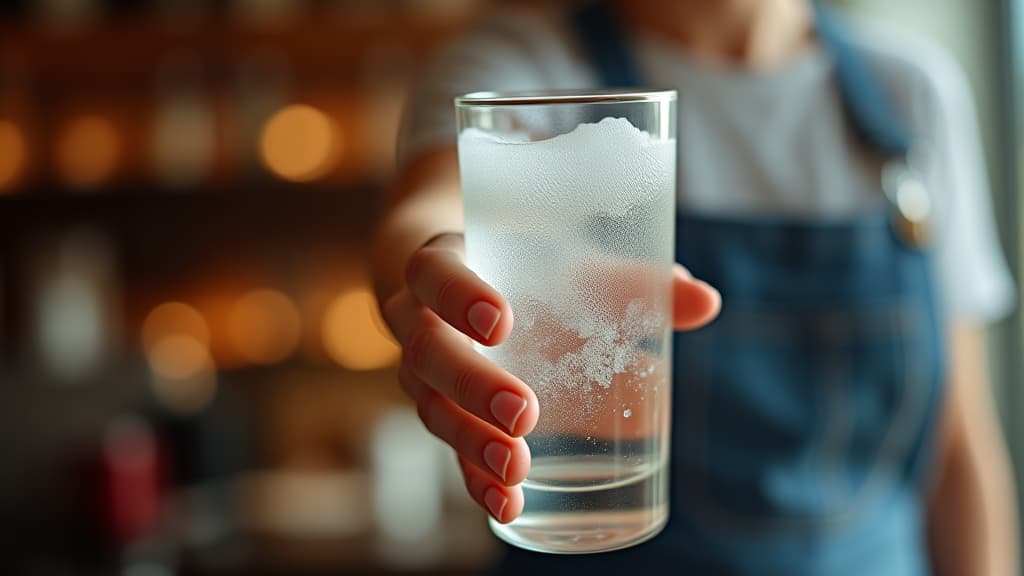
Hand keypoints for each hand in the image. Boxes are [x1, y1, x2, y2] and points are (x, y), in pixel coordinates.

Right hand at [381, 233, 720, 523]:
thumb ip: (631, 283)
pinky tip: (507, 504)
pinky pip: (448, 450)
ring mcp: (421, 373)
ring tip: (515, 469)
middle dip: (473, 386)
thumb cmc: (520, 269)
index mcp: (445, 263)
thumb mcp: (566, 264)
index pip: (433, 273)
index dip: (458, 297)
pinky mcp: (440, 415)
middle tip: (524, 411)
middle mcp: (417, 320)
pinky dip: (476, 480)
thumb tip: (707, 302)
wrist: (458, 287)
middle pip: (427, 353)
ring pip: (431, 409)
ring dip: (473, 443)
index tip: (503, 322)